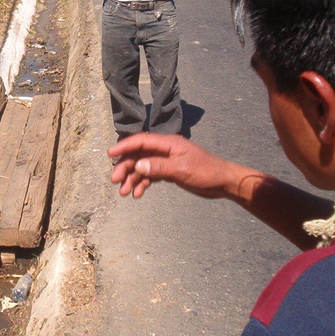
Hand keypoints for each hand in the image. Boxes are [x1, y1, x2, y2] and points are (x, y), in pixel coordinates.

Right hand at [109, 134, 235, 198]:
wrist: (223, 182)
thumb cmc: (206, 172)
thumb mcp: (181, 169)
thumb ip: (159, 167)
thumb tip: (138, 165)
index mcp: (167, 143)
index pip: (140, 141)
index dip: (124, 147)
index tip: (111, 155)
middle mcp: (164, 150)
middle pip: (138, 155)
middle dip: (126, 168)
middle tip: (116, 182)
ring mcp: (165, 160)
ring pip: (142, 167)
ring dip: (132, 179)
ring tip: (124, 193)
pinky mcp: (168, 171)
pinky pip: (150, 175)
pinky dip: (142, 184)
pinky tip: (138, 194)